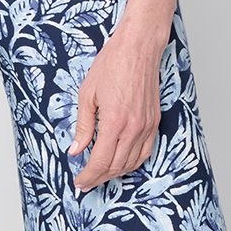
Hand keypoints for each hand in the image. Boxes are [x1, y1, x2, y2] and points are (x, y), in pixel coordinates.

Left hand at [68, 24, 164, 191]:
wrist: (139, 47)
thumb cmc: (112, 64)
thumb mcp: (87, 94)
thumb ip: (83, 126)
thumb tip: (76, 150)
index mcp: (114, 122)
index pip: (101, 161)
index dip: (88, 176)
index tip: (79, 183)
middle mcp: (133, 128)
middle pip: (116, 166)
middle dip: (99, 178)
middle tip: (86, 183)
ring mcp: (147, 126)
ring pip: (132, 162)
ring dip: (116, 173)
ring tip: (100, 175)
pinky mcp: (154, 121)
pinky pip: (145, 151)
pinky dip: (133, 163)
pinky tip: (122, 163)